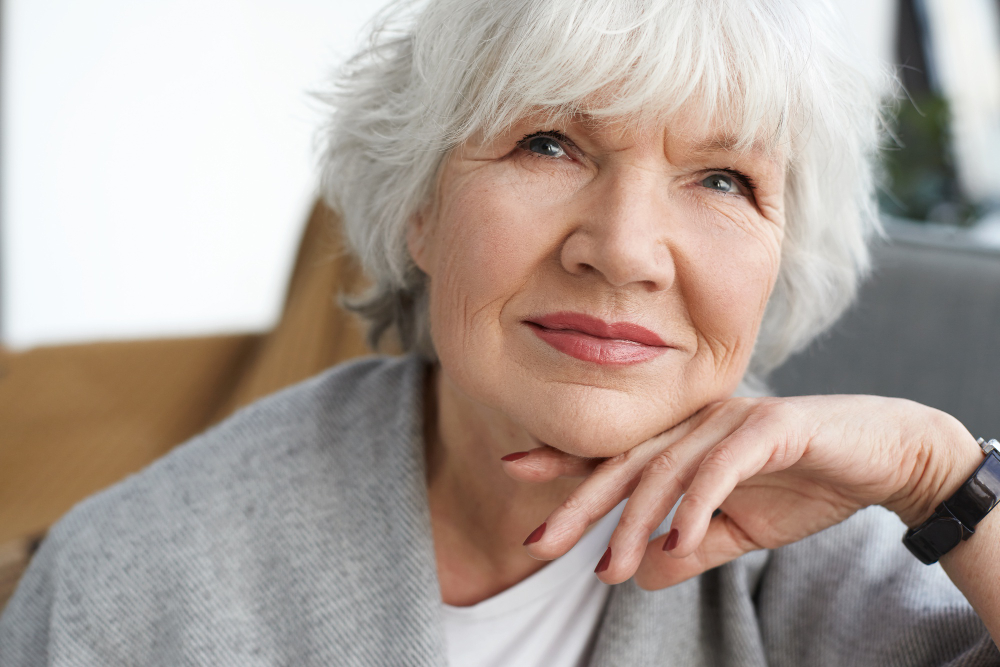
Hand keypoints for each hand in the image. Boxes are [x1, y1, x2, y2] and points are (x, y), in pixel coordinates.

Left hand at [502, 395, 981, 588]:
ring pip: (666, 469)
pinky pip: (722, 467)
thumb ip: (692, 547)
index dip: (564, 459)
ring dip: (636, 522)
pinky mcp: (771, 426)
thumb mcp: (738, 529)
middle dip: (579, 503)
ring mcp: (731, 420)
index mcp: (683, 439)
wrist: (884, 457)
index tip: (513, 467)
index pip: (616, 452)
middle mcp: (696, 422)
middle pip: (625, 462)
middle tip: (539, 543)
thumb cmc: (805, 483)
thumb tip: (643, 574)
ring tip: (611, 569)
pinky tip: (680, 543)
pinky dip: (698, 505)